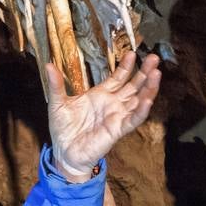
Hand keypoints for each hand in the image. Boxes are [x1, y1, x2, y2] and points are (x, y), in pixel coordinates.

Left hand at [46, 51, 160, 180]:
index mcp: (100, 95)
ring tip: (156, 73)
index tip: (132, 52)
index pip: (118, 78)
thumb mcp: (58, 103)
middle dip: (144, 72)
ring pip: (138, 100)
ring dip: (149, 88)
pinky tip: (147, 100)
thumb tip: (48, 65)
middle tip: (154, 58)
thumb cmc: (63, 129)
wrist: (64, 152)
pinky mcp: (117, 130)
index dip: (126, 66)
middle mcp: (112, 104)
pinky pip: (133, 119)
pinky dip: (141, 110)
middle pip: (134, 86)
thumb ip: (56, 84)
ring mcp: (117, 116)